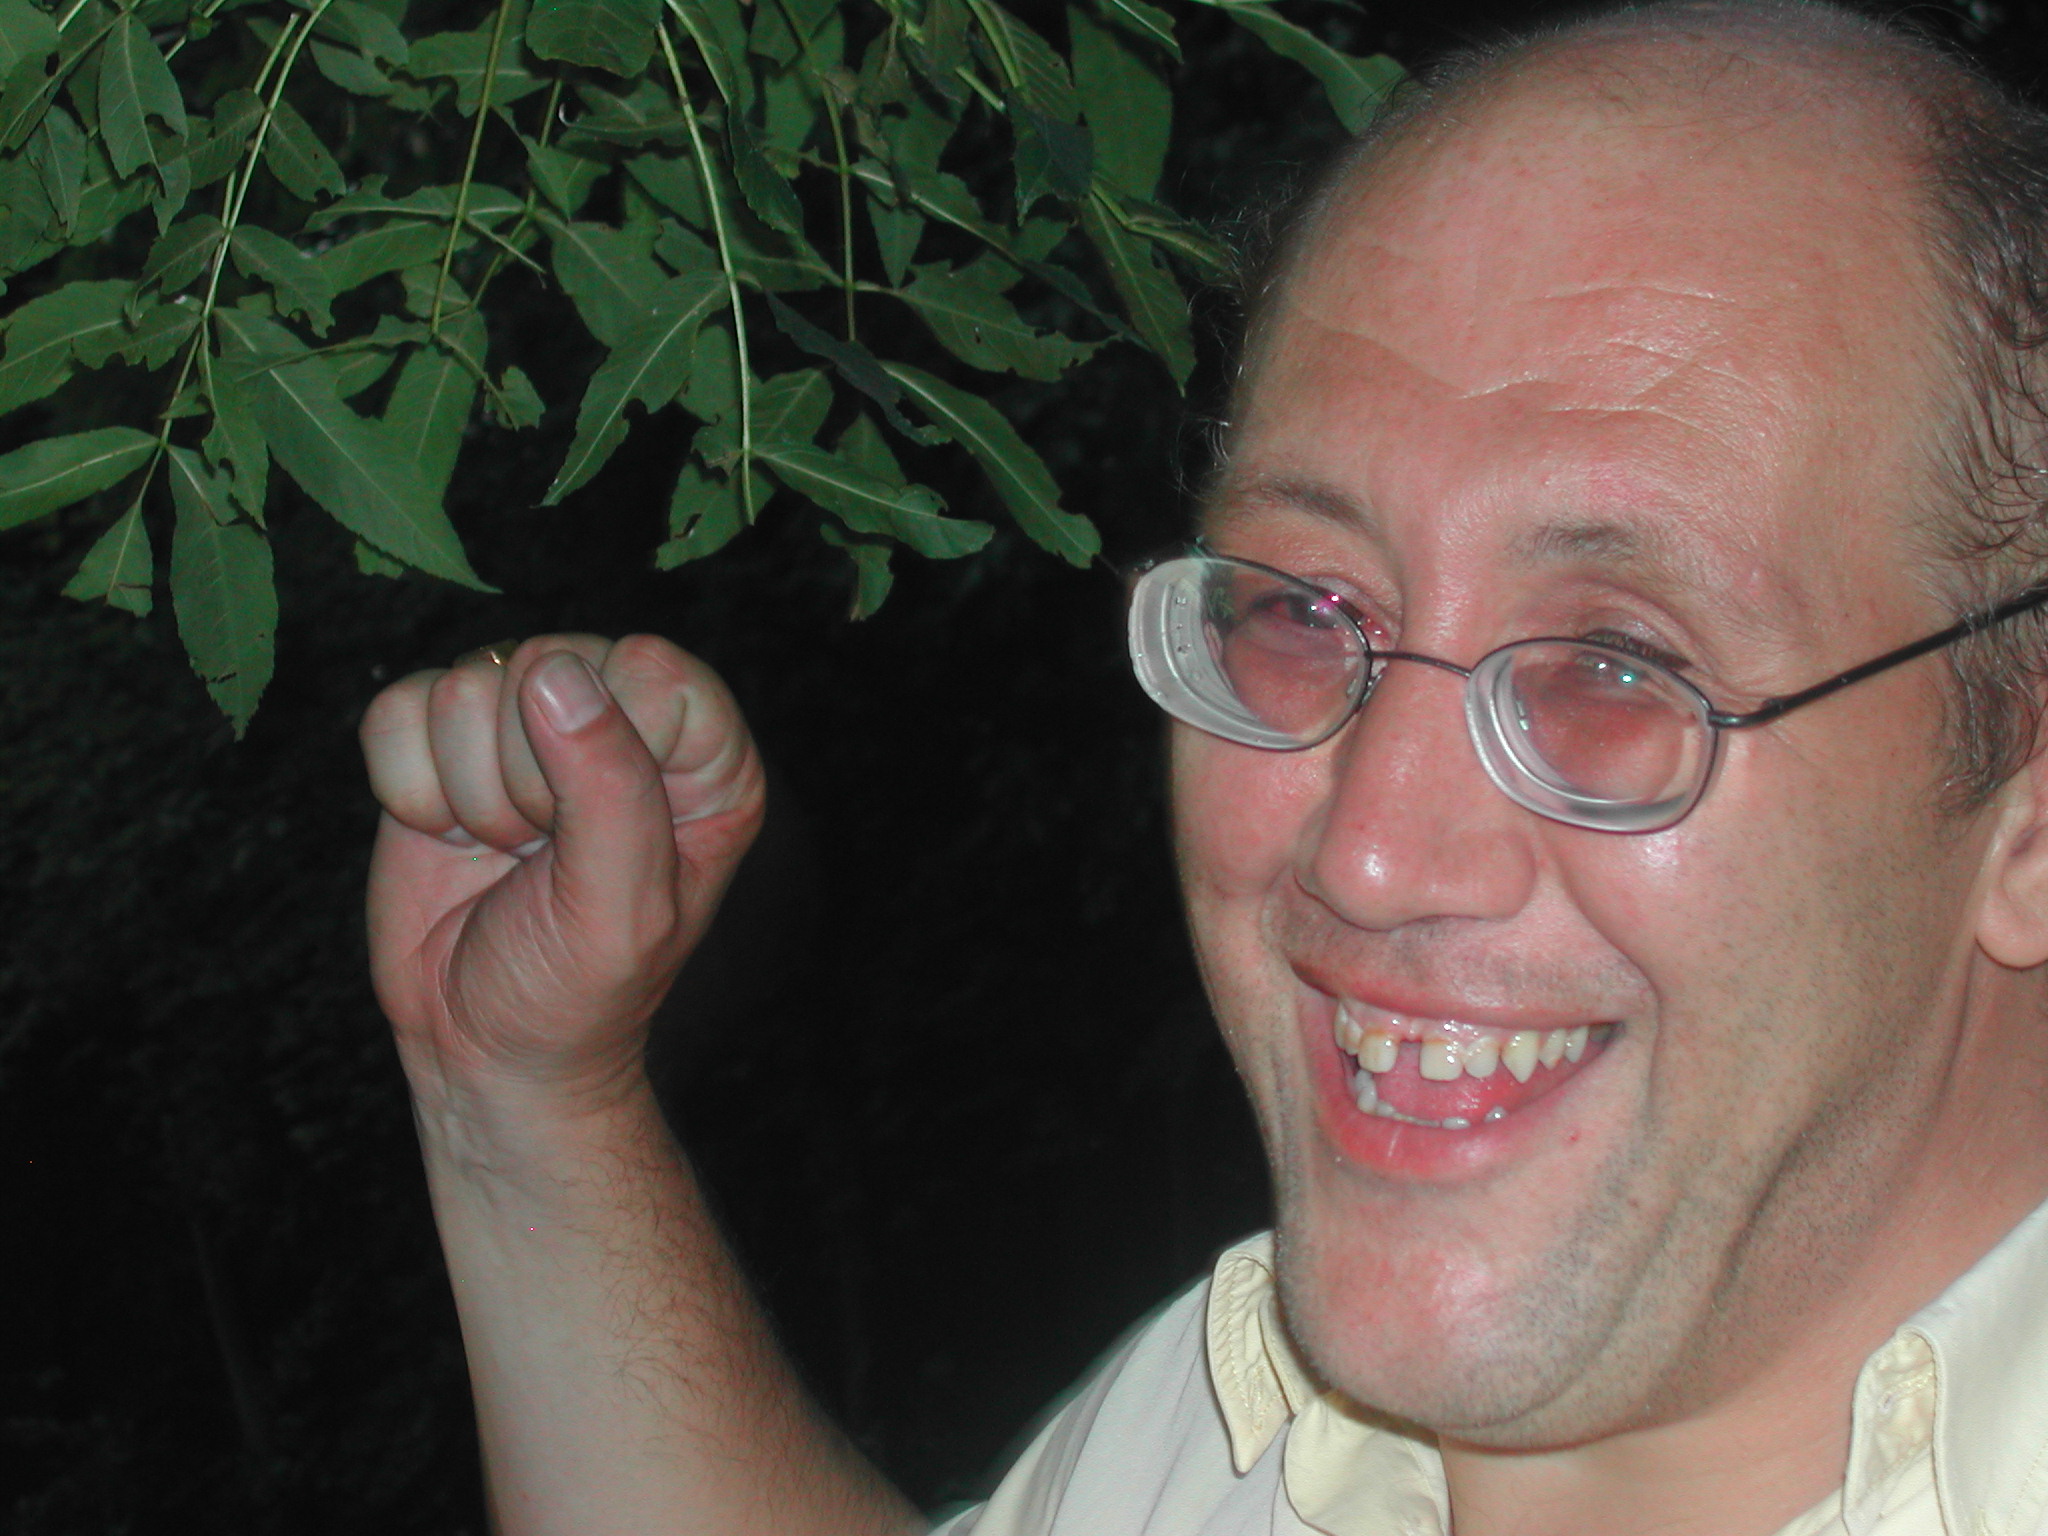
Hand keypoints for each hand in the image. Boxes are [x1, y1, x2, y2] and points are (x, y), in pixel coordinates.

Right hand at [360, 635, 764, 1113]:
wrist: (484, 1052)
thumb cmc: (577, 992)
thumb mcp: (623, 911)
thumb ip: (612, 789)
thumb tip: (557, 674)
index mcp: (702, 755)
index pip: (649, 669)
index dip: (605, 746)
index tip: (598, 834)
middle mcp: (620, 719)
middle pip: (546, 664)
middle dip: (528, 778)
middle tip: (542, 856)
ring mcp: (525, 720)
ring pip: (466, 685)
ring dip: (470, 793)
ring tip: (504, 853)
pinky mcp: (440, 739)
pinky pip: (398, 708)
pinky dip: (408, 787)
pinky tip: (449, 836)